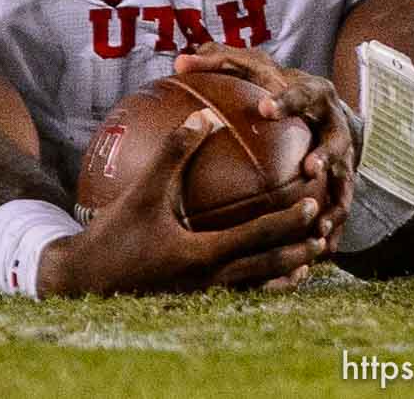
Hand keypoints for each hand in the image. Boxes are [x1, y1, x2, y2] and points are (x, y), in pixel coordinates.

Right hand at [41, 108, 324, 295]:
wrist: (87, 279)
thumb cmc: (113, 234)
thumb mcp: (141, 190)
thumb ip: (174, 153)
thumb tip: (204, 117)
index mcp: (202, 254)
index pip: (259, 235)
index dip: (290, 218)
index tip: (314, 198)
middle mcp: (212, 279)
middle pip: (271, 262)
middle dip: (302, 241)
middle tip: (327, 220)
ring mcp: (207, 293)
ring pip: (262, 282)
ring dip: (292, 264)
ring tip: (317, 249)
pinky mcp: (198, 296)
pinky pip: (244, 290)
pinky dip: (269, 280)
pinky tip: (280, 273)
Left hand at [175, 43, 355, 254]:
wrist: (319, 101)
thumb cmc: (272, 82)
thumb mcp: (249, 66)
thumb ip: (216, 62)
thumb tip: (179, 63)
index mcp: (314, 93)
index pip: (302, 93)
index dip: (288, 101)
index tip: (267, 109)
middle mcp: (335, 125)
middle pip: (337, 141)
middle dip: (327, 156)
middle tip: (310, 170)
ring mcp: (345, 157)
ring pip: (346, 184)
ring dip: (335, 205)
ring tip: (318, 227)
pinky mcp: (344, 182)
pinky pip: (341, 209)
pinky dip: (334, 229)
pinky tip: (320, 252)